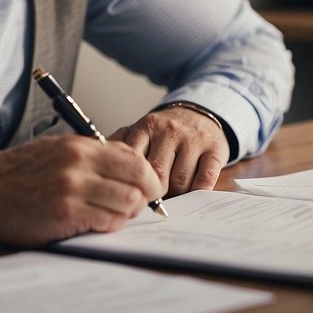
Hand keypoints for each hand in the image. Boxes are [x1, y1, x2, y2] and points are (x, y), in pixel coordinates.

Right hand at [0, 135, 161, 247]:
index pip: (133, 156)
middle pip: (139, 179)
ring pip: (128, 203)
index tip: (148, 187)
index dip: (148, 176)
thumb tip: (126, 166)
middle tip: (138, 205)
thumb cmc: (17, 175)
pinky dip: (109, 225)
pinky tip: (94, 223)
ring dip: (126, 213)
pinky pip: (108, 222)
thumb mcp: (54, 151)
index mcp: (78, 146)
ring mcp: (73, 189)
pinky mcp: (67, 214)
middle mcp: (79, 163)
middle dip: (146, 196)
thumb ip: (90, 156)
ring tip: (110, 215)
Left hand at [109, 105, 229, 195]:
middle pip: (157, 175)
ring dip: (176, 194)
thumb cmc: (164, 131)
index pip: (133, 162)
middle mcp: (169, 130)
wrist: (199, 112)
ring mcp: (193, 139)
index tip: (130, 194)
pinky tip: (192, 192)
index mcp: (145, 126)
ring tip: (172, 194)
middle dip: (153, 193)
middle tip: (151, 200)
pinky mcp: (215, 148)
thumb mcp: (139, 131)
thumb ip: (119, 146)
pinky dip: (197, 192)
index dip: (130, 184)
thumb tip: (97, 167)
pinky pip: (205, 180)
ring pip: (180, 181)